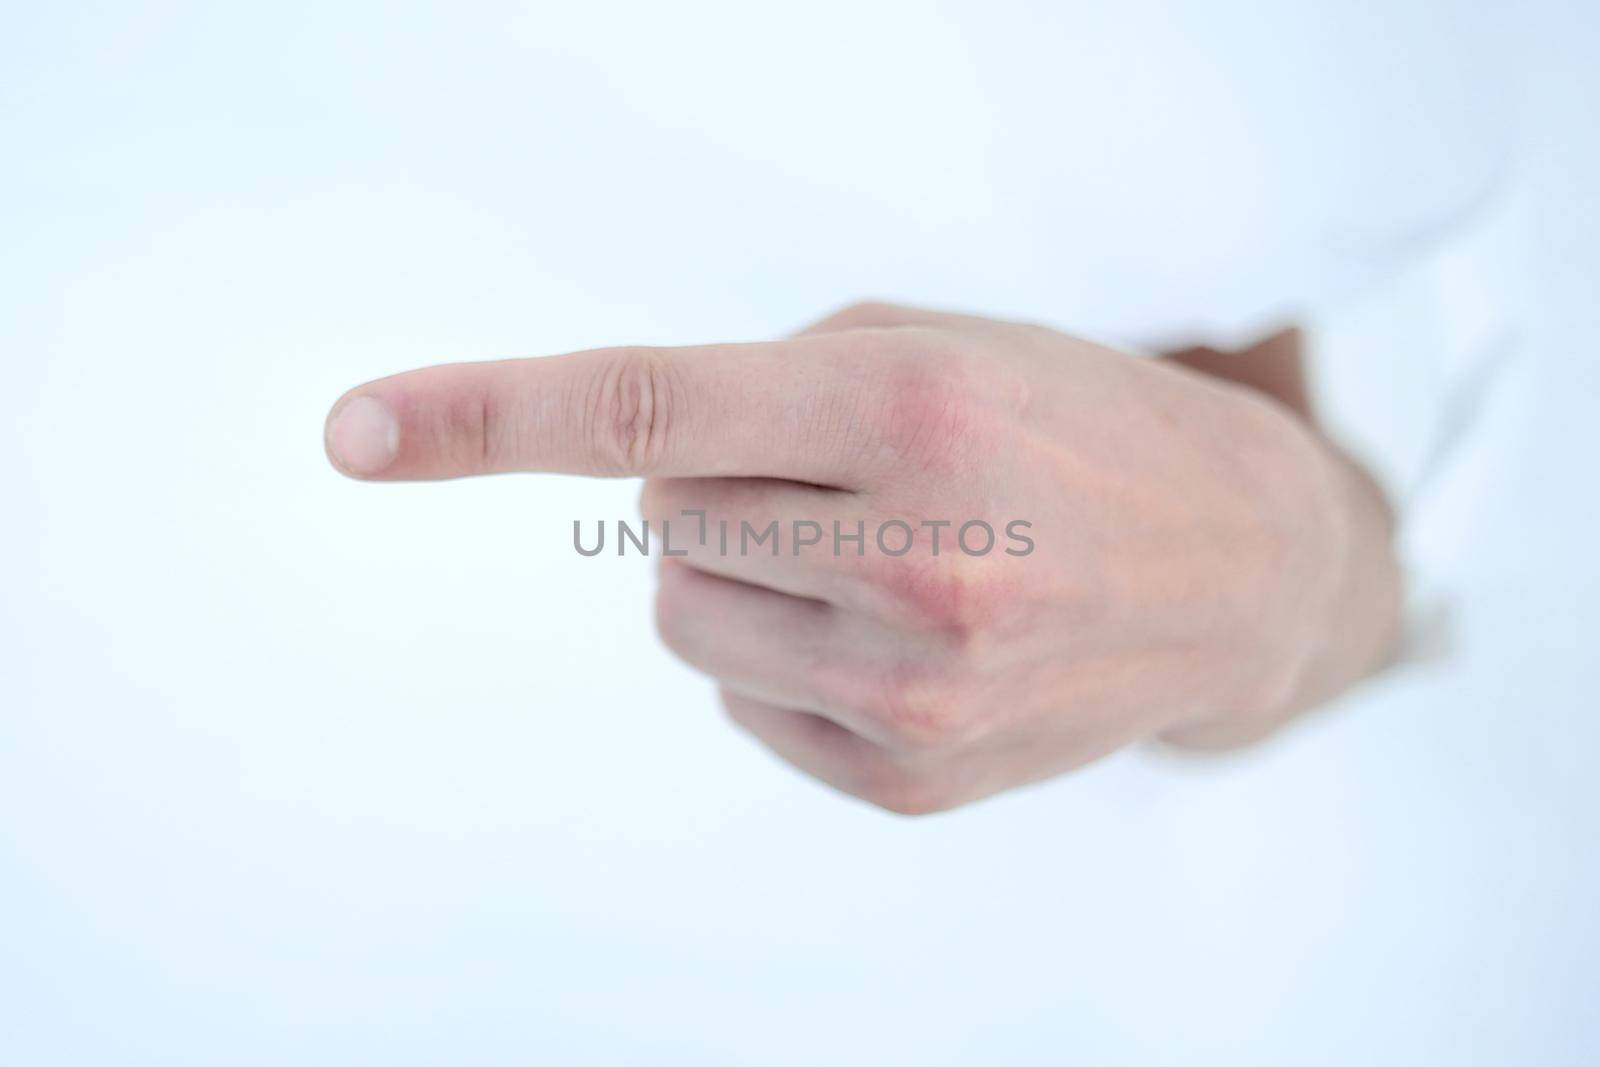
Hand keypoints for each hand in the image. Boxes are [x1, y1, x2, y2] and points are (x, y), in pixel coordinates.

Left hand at [325, 302, 1401, 812]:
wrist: (1232, 568)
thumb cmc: (1070, 423)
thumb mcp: (936, 341)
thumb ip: (769, 387)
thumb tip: (636, 470)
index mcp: (912, 412)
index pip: (649, 409)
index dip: (485, 414)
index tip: (354, 430)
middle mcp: (918, 562)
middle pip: (661, 526)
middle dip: (719, 489)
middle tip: (838, 479)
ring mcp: (917, 691)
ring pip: (688, 622)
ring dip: (746, 575)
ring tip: (877, 556)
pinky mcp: (916, 780)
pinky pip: (746, 705)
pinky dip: (789, 655)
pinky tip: (902, 635)